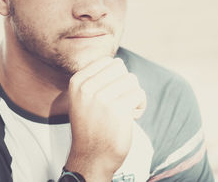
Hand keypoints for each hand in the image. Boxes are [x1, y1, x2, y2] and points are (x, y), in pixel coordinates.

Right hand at [65, 57, 145, 180]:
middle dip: (125, 84)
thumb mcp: (83, 98)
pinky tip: (131, 117)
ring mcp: (101, 98)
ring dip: (133, 95)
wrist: (92, 157)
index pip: (108, 61)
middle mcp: (86, 88)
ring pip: (132, 80)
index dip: (115, 77)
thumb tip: (117, 62)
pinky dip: (140, 106)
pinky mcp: (118, 109)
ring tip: (125, 110)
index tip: (110, 93)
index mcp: (77, 82)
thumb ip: (95, 79)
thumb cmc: (92, 126)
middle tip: (119, 101)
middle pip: (121, 68)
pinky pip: (139, 94)